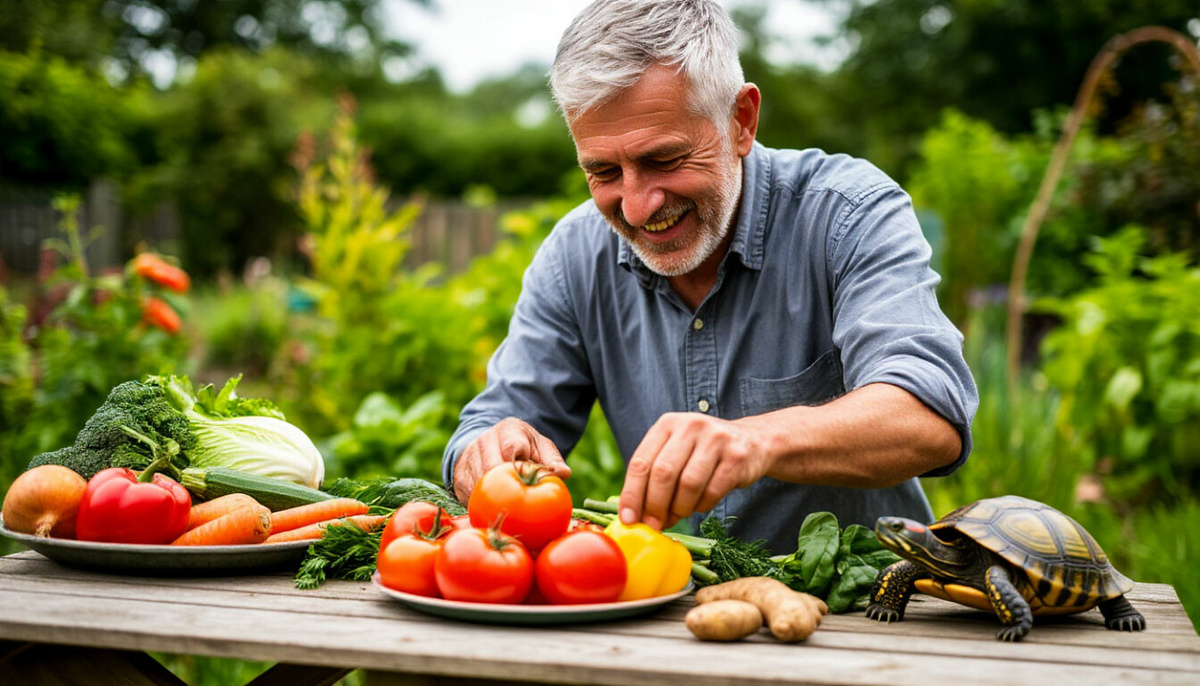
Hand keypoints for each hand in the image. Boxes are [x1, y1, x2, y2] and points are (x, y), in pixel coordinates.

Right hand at [452, 418, 571, 502]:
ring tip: (511, 512)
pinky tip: (495, 513)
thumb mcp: (540, 447)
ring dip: (494, 499)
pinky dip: (481, 506)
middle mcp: (484, 441)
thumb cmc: (524, 448)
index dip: (521, 468)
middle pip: (491, 468)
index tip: (530, 482)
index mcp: (507, 429)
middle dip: (507, 486)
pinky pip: (468, 496)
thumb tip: (564, 474)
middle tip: (521, 504)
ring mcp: (468, 458)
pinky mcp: (459, 477)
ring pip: (478, 483)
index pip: (511, 448)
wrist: (491, 445)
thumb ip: (552, 459)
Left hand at [619, 413, 773, 529]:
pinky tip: (700, 505)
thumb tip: (632, 515)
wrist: (753, 442)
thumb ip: (653, 476)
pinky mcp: (736, 456)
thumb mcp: (675, 452)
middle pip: (663, 474)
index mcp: (667, 424)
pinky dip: (702, 506)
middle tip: (654, 526)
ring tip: (679, 514)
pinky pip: (713, 491)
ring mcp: (716, 439)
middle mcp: (690, 426)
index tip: (628, 519)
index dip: (632, 494)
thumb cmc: (703, 454)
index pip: (640, 462)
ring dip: (680, 508)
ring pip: (688, 484)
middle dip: (655, 506)